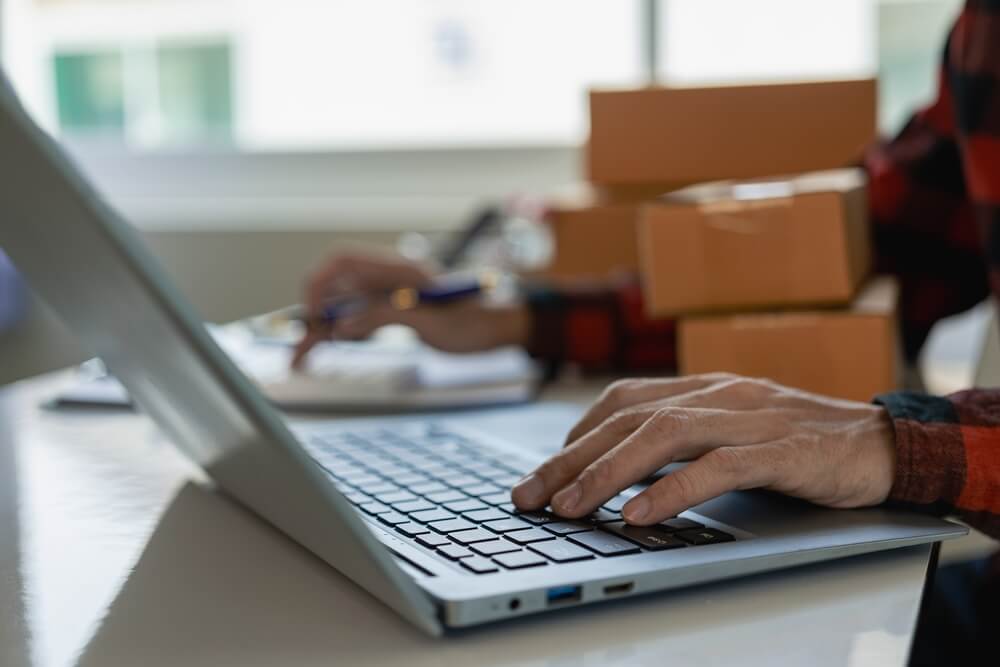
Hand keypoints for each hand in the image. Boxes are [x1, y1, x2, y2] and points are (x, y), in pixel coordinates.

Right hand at [291, 252, 529, 367]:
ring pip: (342, 309)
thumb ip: (387, 315)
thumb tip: (344, 322)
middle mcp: (388, 279)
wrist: (501, 327)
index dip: (321, 283)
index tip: (315, 315)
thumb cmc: (477, 321)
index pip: (344, 262)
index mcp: (399, 270)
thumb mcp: (433, 321)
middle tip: (300, 350)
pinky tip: (320, 353)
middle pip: (336, 289)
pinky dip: (337, 336)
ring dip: (320, 331)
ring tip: (300, 360)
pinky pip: (355, 321)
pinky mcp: (391, 313)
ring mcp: (388, 296)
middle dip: (313, 317)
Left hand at [511, 373, 895, 524]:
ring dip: (607, 473)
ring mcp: (750, 418)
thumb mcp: (732, 429)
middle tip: (531, 495)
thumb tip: (623, 467)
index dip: (578, 432)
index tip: (548, 467)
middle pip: (628, 419)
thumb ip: (685, 437)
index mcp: (704, 387)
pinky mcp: (781, 450)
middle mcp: (719, 394)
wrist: (884, 442)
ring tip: (570, 507)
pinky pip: (717, 468)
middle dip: (571, 459)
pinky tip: (640, 514)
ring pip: (662, 436)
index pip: (623, 399)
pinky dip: (674, 490)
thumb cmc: (801, 441)